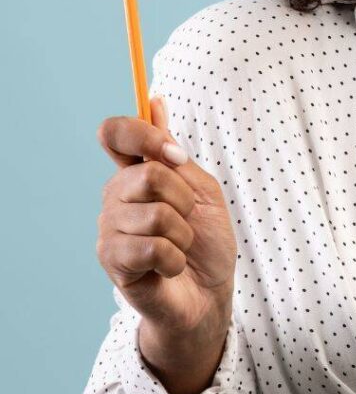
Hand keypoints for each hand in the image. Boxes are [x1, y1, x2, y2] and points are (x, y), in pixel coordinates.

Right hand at [95, 96, 236, 336]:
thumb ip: (173, 153)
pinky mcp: (112, 261)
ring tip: (180, 247)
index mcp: (135, 172)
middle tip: (188, 220)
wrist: (209, 293)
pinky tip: (171, 267)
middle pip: (147, 174)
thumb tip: (154, 100)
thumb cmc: (207, 241)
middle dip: (184, 199)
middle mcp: (115, 195)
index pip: (114, 132)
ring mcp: (109, 228)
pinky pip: (153, 247)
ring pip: (155, 214)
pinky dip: (176, 258)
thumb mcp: (201, 189)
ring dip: (183, 234)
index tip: (175, 155)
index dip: (143, 134)